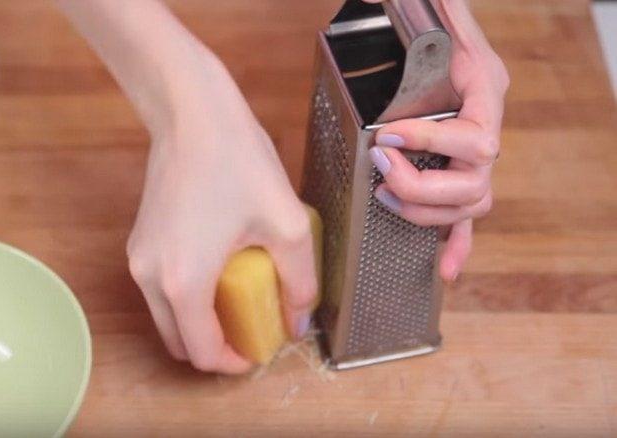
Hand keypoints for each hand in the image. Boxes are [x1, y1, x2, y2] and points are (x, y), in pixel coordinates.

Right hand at [59, 0, 316, 373]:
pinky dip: (186, 298)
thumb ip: (300, 281)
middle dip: (216, 347)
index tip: (259, 350)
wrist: (192, 114)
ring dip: (200, 323)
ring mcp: (139, 259)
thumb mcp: (286, 224)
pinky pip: (161, 289)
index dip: (235, 363)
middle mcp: (150, 278)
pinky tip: (218, 270)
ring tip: (238, 300)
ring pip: (167, 317)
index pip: (204, 353)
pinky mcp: (139, 241)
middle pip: (179, 343)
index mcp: (183, 282)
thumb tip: (300, 321)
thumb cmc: (238, 163)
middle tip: (250, 330)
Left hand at [363, 0, 508, 280]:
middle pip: (473, 182)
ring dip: (426, 210)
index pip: (474, 138)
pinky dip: (457, 243)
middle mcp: (485, 128)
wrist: (425, 27)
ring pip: (469, 204)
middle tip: (380, 163)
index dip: (432, 144)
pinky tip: (446, 268)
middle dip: (421, 183)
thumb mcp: (438, 14)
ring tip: (386, 194)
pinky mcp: (456, 172)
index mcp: (485, 92)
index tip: (387, 137)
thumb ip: (435, 19)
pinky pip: (465, 217)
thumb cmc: (426, 19)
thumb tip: (406, 15)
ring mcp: (473, 156)